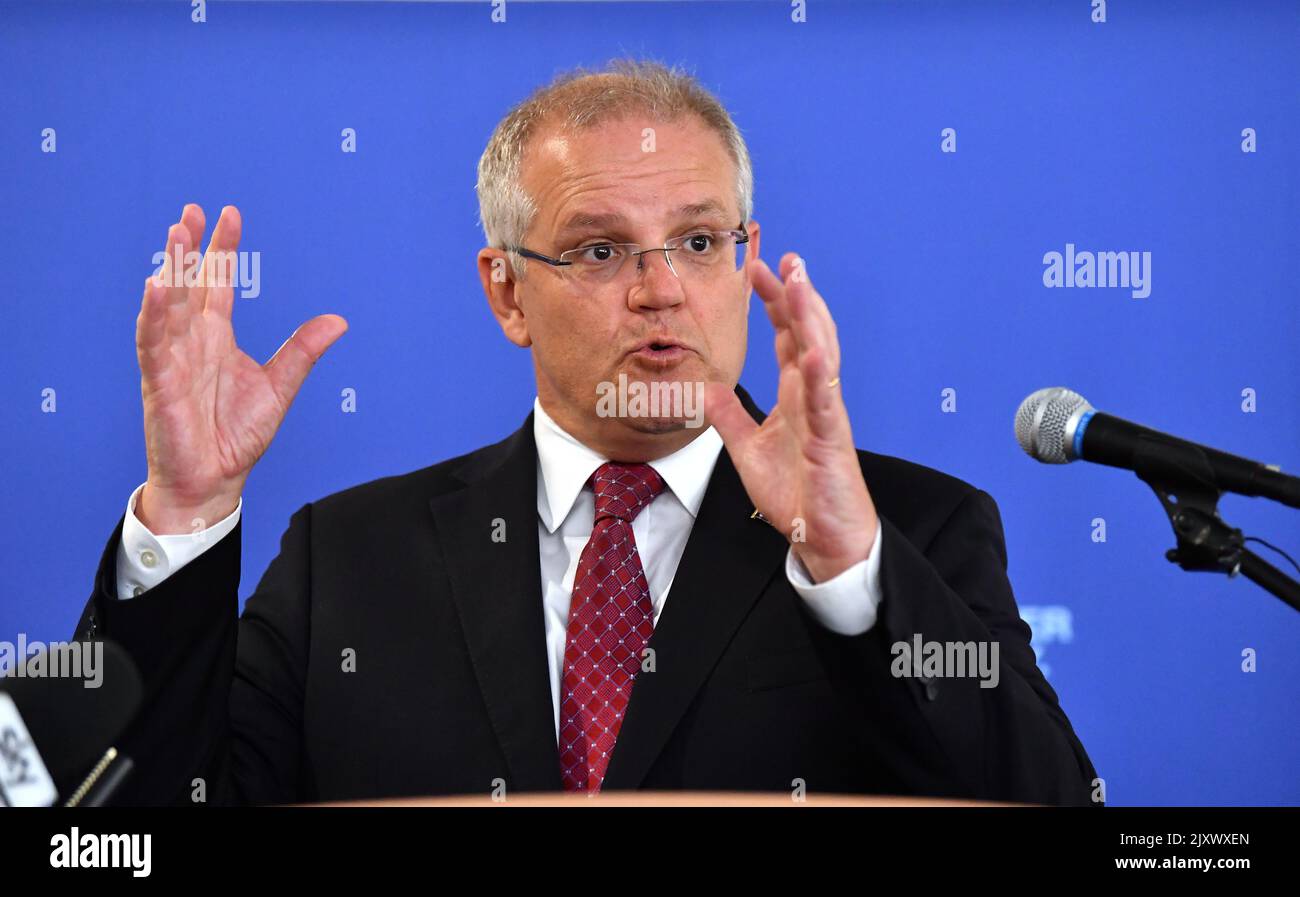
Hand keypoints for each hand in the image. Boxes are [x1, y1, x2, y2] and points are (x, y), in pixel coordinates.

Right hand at [135, 204, 347, 532]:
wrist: (214, 480)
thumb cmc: (236, 435)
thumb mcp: (280, 386)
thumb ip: (303, 351)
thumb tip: (340, 320)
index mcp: (217, 337)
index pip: (218, 283)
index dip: (222, 248)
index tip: (228, 213)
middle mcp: (192, 341)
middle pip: (189, 284)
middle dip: (189, 248)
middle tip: (190, 211)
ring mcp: (173, 359)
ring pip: (168, 306)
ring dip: (170, 271)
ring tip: (175, 236)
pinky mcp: (160, 383)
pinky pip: (152, 343)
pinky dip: (153, 315)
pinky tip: (156, 286)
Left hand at [705, 253, 877, 582]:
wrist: (824, 537)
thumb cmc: (796, 495)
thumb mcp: (747, 450)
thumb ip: (729, 418)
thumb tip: (705, 389)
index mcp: (796, 396)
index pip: (788, 338)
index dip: (776, 303)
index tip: (760, 269)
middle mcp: (814, 396)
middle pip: (808, 334)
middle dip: (797, 295)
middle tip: (787, 257)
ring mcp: (826, 415)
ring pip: (822, 355)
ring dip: (812, 318)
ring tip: (802, 283)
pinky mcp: (832, 441)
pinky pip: (826, 403)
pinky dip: (820, 375)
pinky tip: (812, 350)